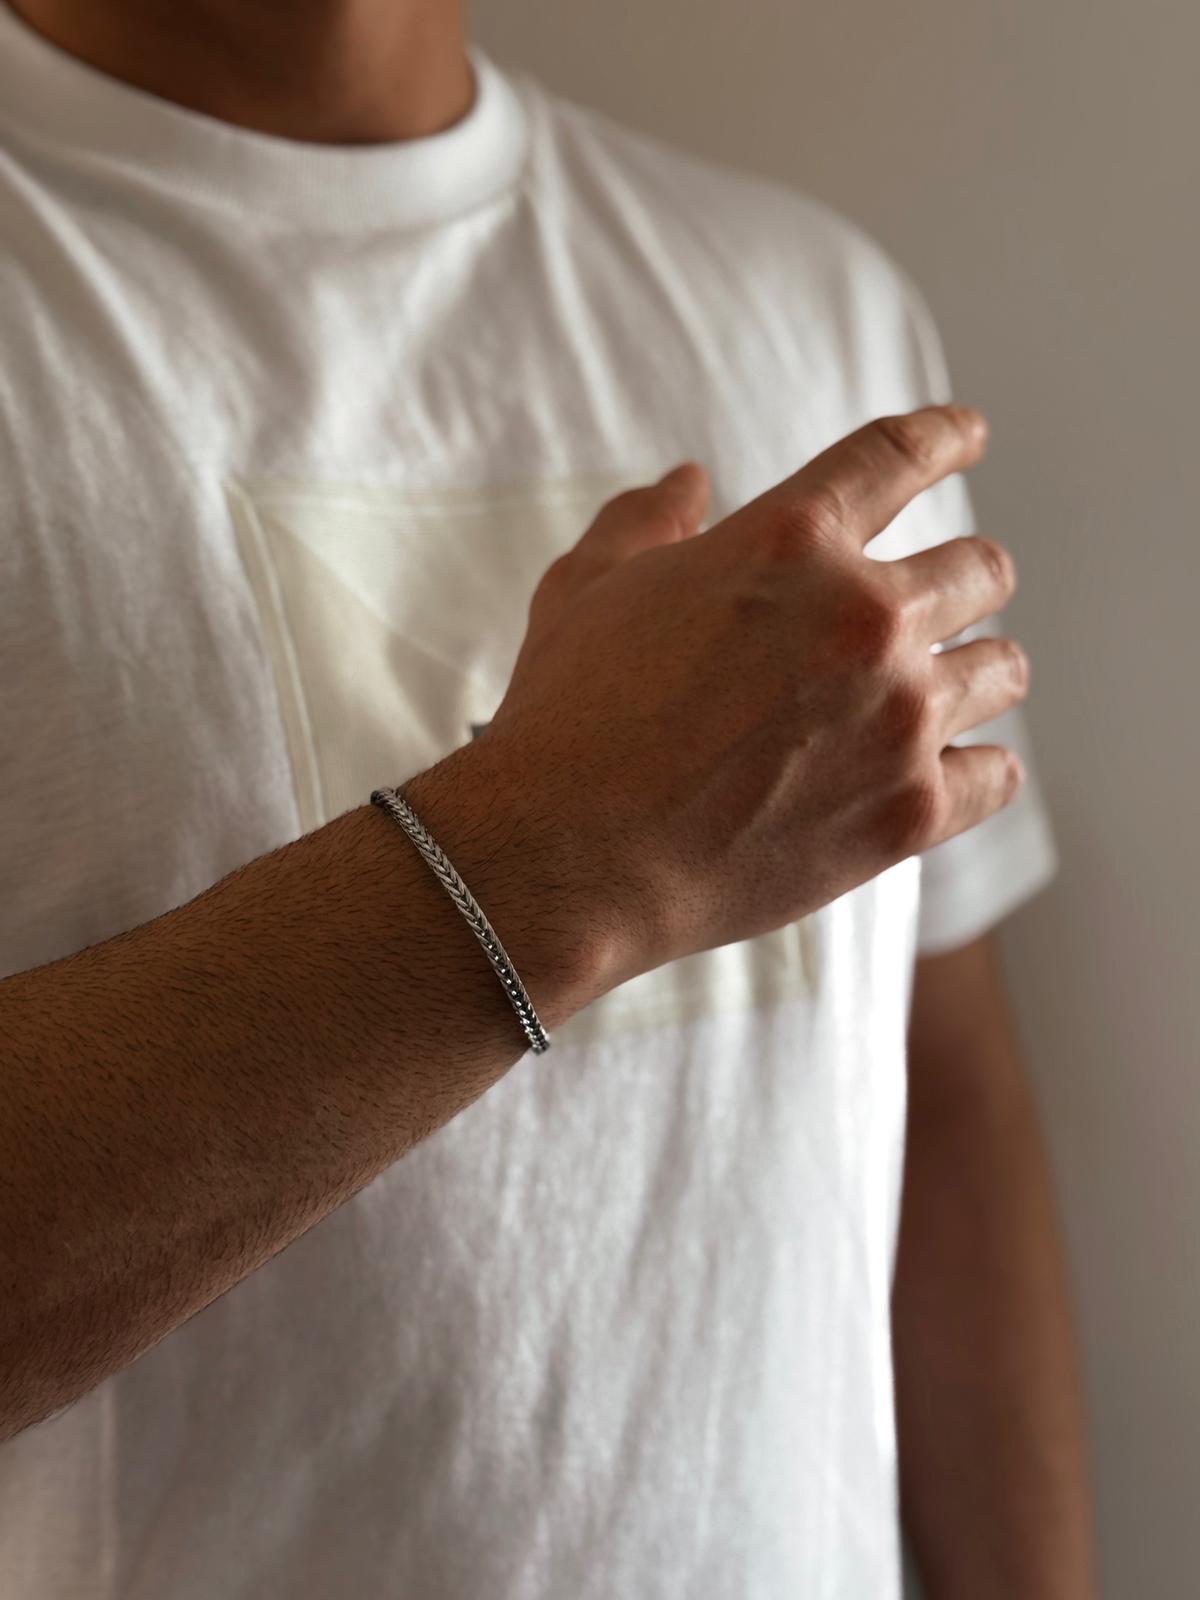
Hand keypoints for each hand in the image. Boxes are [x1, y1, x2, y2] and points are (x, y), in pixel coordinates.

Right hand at [479, 405, 1026, 995]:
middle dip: (963, 578)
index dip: (945, 436)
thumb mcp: (585, 588)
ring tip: (945, 687)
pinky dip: (977, 767)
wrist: (567, 856)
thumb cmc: (567, 719)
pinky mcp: (909, 812)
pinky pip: (998, 775)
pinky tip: (949, 767)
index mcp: (789, 541)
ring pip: (1002, 669)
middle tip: (938, 601)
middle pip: (979, 569)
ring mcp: (898, 717)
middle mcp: (863, 617)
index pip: (898, 456)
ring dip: (974, 671)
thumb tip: (688, 480)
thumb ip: (645, 520)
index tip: (968, 434)